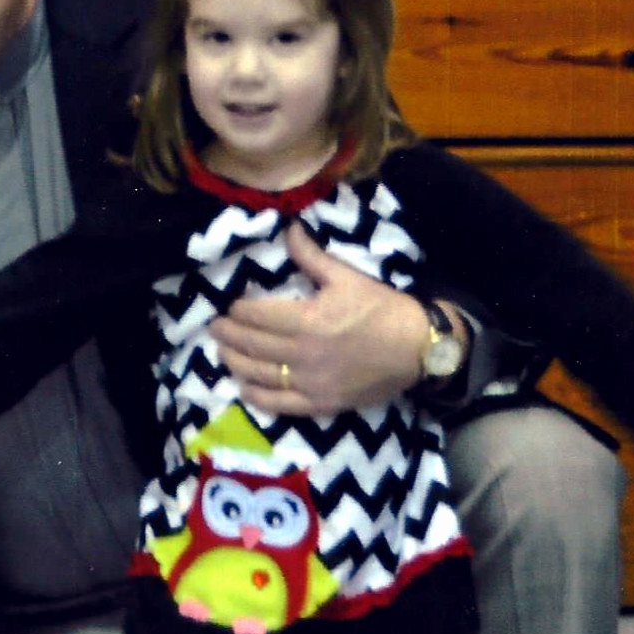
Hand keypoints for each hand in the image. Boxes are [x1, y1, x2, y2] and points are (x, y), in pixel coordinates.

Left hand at [209, 224, 429, 414]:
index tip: (229, 305)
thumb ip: (311, 257)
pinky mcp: (321, 404)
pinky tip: (244, 388)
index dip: (238, 310)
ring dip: (234, 362)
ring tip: (222, 352)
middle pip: (252, 345)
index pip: (257, 315)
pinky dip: (257, 397)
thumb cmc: (382, 309)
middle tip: (215, 327)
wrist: (418, 349)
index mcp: (308, 320)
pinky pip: (280, 405)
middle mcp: (303, 354)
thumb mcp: (347, 277)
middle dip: (228, 334)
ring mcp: (310, 383)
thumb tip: (288, 228)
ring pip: (259, 375)